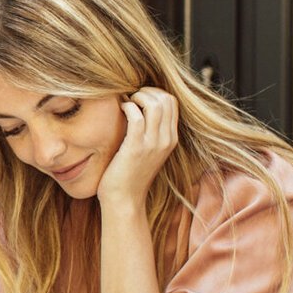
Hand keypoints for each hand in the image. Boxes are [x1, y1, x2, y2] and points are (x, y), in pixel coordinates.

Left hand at [96, 87, 178, 210]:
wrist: (124, 200)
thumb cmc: (130, 174)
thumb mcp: (149, 151)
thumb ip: (151, 132)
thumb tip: (141, 107)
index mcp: (171, 139)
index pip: (172, 102)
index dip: (155, 93)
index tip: (140, 97)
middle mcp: (166, 140)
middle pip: (166, 99)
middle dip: (147, 91)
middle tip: (132, 97)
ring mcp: (153, 144)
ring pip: (155, 105)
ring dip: (138, 97)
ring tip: (127, 103)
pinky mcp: (136, 148)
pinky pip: (136, 116)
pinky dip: (127, 107)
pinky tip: (120, 109)